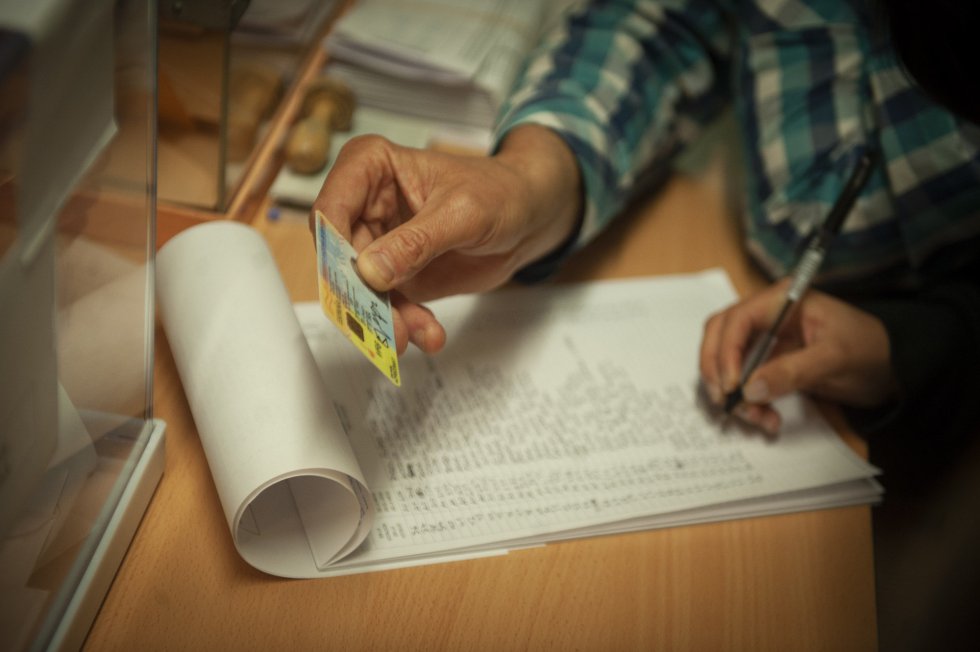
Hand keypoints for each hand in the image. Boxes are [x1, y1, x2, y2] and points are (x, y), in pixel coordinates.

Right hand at [312, 125, 580, 354]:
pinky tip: (428, 334)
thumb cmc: (499, 193)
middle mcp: (363, 205)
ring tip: (415, 336)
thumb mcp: (462, 213)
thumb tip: (369, 271)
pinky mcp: (393, 275)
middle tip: (390, 329)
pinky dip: (405, 325)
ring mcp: (375, 243)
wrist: (527, 216)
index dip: (334, 251)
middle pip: (339, 260)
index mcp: (370, 167)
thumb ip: (416, 242)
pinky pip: (385, 307)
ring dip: (386, 320)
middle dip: (364, 299)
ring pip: (359, 291)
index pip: (330, 210)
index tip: (357, 282)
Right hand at [699, 281, 897, 433]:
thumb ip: (792, 371)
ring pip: (726, 362)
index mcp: (781, 300)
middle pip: (720, 337)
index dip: (726, 352)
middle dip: (717, 371)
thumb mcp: (834, 359)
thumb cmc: (868, 350)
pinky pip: (743, 381)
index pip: (737, 320)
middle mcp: (766, 315)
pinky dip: (747, 402)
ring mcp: (764, 340)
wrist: (890, 367)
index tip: (732, 387)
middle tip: (725, 402)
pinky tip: (766, 418)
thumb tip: (749, 389)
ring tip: (759, 418)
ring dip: (733, 393)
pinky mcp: (767, 362)